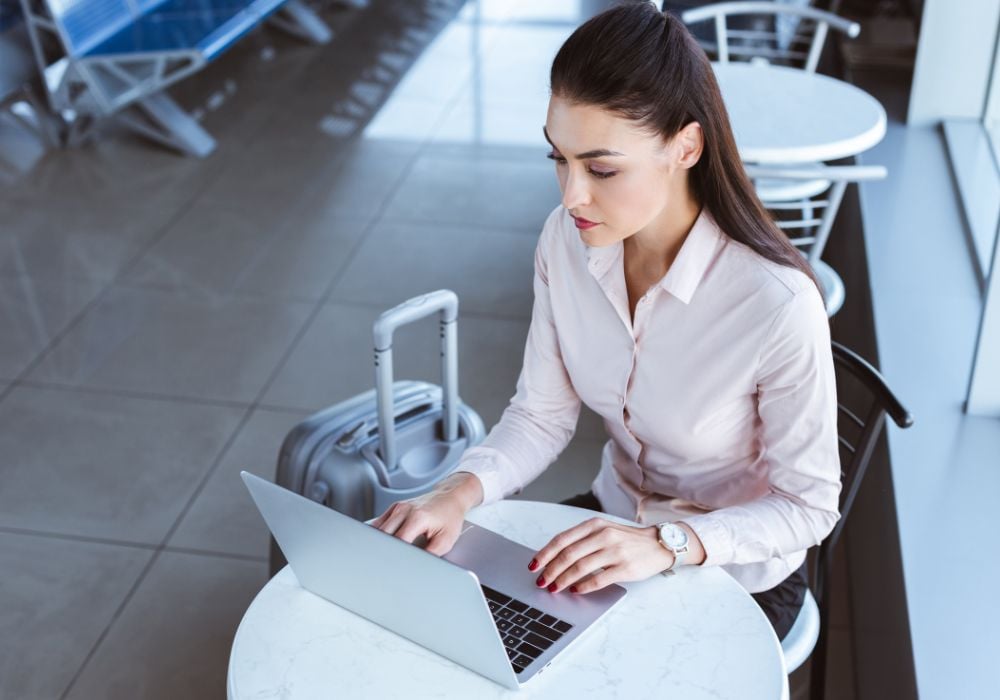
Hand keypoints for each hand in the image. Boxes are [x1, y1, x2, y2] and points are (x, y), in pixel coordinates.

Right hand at [370, 472, 482, 555]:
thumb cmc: (450, 517)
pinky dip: (378, 534)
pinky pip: (379, 523)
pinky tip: (383, 542)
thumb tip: (416, 566)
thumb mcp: (446, 540)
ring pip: (377, 529)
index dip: (394, 556)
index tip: (393, 567)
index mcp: (417, 517)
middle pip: (382, 535)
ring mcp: (398, 507)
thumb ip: (430, 555)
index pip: (397, 541)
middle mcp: (405, 510)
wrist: (450, 498)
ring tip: (385, 553)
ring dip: (379, 542)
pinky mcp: (394, 508)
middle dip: (383, 550)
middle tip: (386, 564)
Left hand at [529, 518, 673, 593]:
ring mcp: (615, 551)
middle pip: (568, 554)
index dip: (545, 554)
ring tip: (554, 588)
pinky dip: (583, 586)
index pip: (562, 539)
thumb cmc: (627, 540)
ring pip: (580, 567)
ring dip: (563, 580)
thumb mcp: (604, 531)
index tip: (533, 565)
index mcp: (594, 525)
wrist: (658, 545)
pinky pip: (598, 579)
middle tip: (541, 582)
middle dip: (550, 570)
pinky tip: (575, 590)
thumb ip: (582, 540)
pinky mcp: (625, 568)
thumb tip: (554, 558)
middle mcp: (603, 535)